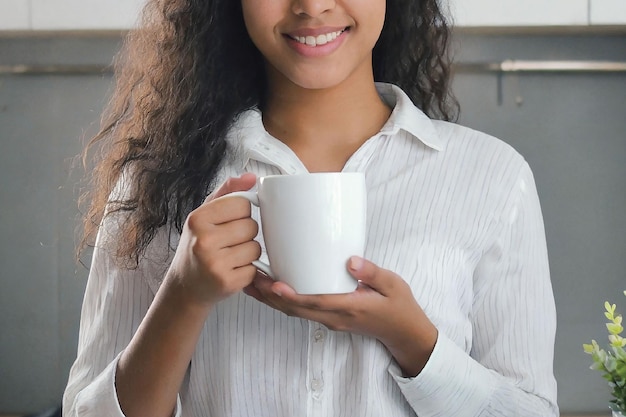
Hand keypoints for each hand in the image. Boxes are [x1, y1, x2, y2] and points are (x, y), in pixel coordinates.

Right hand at [165, 173, 261, 307]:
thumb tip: (252, 178)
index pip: (242, 203)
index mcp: (198, 219)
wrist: (185, 287)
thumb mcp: (205, 215)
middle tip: (229, 242)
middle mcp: (204, 240)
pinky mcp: (227, 282)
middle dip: (246, 234)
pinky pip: (255, 269)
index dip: (242, 213)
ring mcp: (215, 263)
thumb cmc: (198, 246)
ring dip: (249, 252)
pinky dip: (248, 271)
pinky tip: (232, 270)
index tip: (231, 221)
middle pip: (251, 226)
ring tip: (231, 256)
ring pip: (256, 248)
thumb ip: (228, 192)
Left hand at [244, 256, 437, 376]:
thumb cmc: (399, 307)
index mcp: (349, 309)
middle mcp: (334, 317)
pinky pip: (300, 311)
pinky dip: (283, 301)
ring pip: (294, 312)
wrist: (404, 333)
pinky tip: (272, 288)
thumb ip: (372, 273)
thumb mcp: (393, 285)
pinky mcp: (328, 317)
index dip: (292, 296)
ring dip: (272, 299)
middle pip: (295, 310)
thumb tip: (351, 260)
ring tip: (252, 282)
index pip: (315, 303)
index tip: (273, 284)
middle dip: (270, 296)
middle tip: (250, 278)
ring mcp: (330, 320)